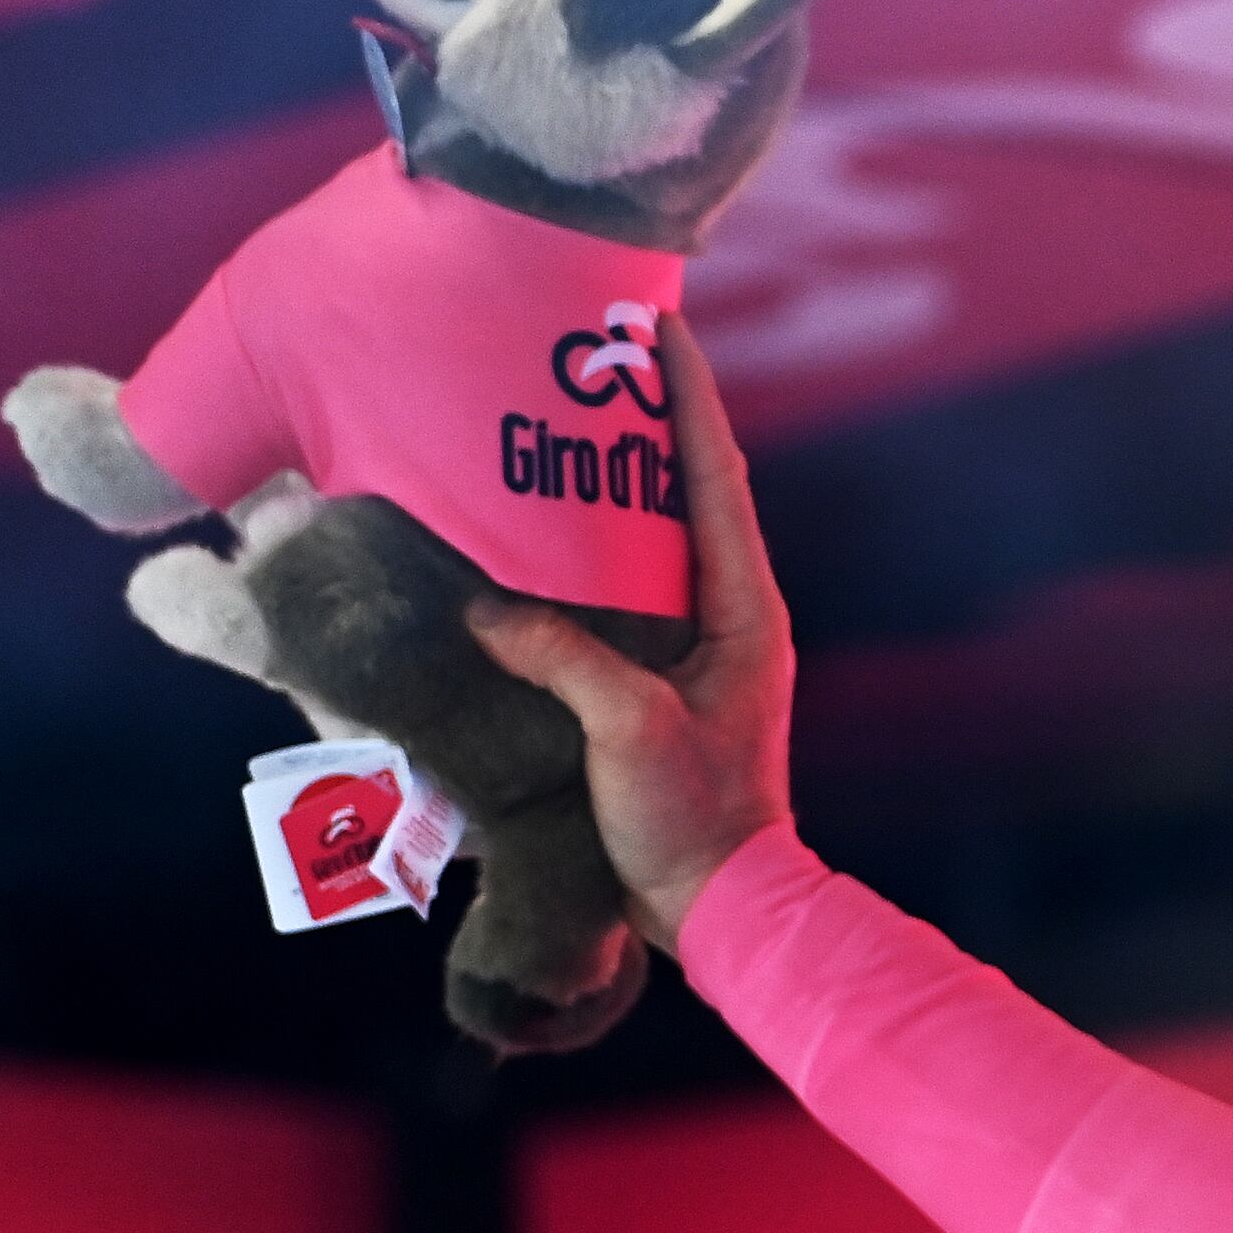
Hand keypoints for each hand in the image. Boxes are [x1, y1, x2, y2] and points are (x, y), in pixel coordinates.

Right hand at [466, 312, 794, 948]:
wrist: (723, 906)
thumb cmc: (692, 818)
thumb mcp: (628, 730)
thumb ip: (566, 659)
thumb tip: (489, 606)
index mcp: (743, 607)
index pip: (715, 475)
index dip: (688, 398)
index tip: (660, 326)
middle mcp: (732, 611)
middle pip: (687, 490)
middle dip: (645, 422)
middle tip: (592, 355)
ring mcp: (703, 645)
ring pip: (656, 538)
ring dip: (615, 482)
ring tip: (559, 420)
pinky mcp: (667, 679)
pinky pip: (628, 590)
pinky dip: (591, 550)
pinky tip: (543, 534)